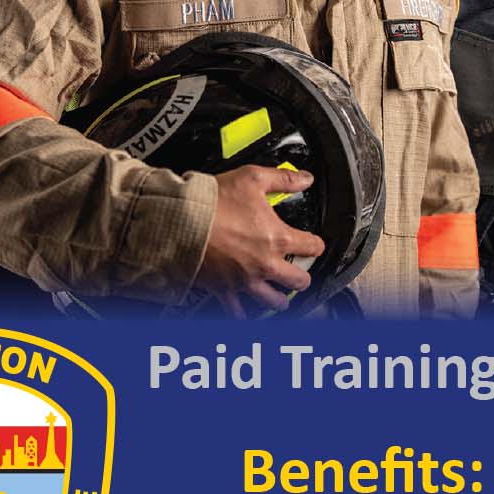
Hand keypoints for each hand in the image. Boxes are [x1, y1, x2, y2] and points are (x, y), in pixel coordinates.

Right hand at [195, 166, 322, 315]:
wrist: (177, 220)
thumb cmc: (212, 202)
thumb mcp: (252, 179)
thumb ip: (283, 179)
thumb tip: (305, 179)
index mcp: (278, 238)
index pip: (312, 246)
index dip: (316, 244)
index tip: (314, 244)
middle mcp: (265, 264)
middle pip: (298, 280)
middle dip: (302, 277)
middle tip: (300, 274)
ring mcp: (244, 280)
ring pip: (273, 301)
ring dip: (280, 300)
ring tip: (282, 299)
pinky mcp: (223, 289)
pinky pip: (236, 311)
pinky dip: (242, 314)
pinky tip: (245, 314)